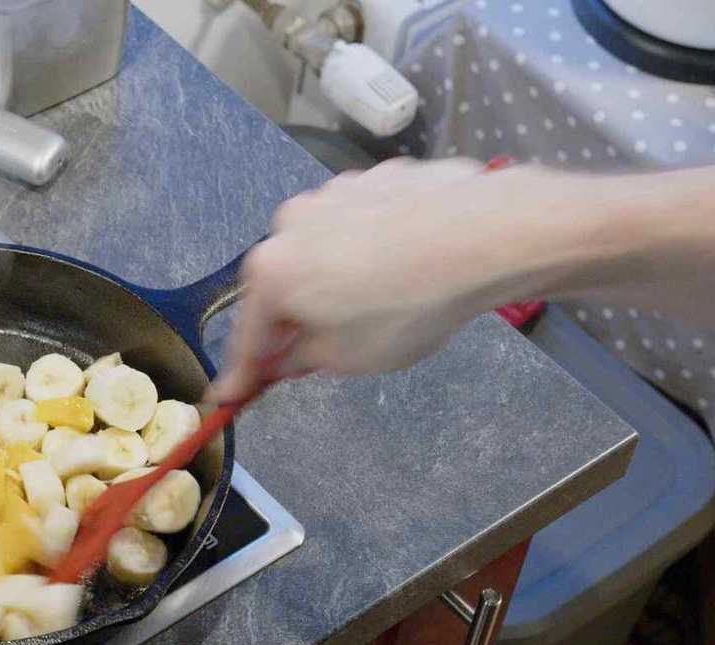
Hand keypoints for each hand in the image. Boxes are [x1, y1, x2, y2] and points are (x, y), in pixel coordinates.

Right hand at [208, 158, 566, 404]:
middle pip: (283, 283)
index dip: (243, 372)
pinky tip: (410, 267)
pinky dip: (377, 246)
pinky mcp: (380, 179)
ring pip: (325, 249)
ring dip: (339, 278)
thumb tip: (288, 357)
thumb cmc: (409, 304)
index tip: (231, 394)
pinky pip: (366, 223)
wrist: (483, 237)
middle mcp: (292, 224)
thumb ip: (302, 358)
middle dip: (298, 316)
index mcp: (272, 271)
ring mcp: (337, 194)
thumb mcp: (348, 358)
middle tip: (323, 349)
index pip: (249, 335)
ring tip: (384, 303)